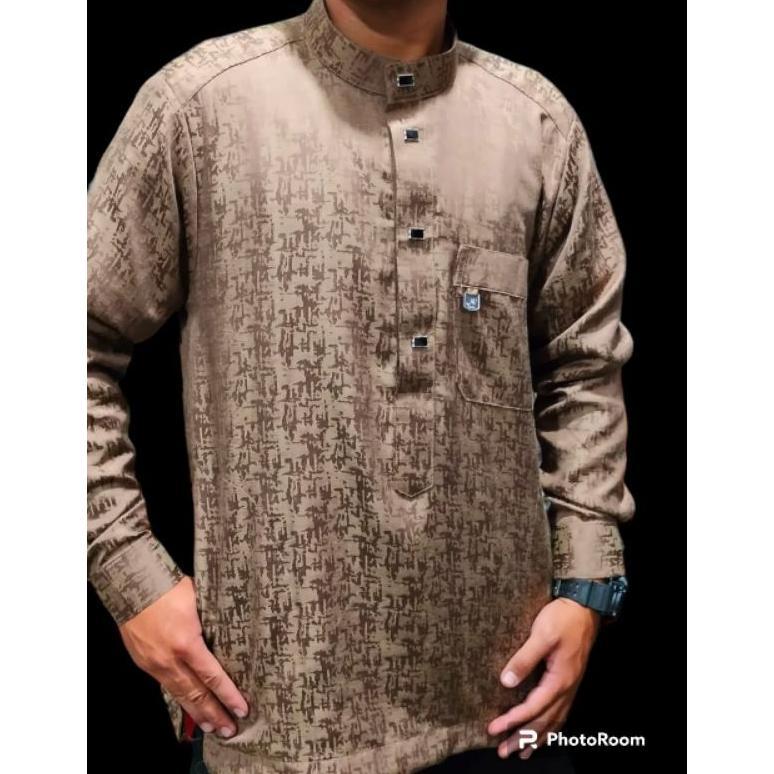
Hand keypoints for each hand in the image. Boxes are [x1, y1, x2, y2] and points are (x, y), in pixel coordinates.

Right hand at [118, 575, 248, 737]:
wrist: (132, 584)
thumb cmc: (168, 587)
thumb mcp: (199, 601)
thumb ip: (212, 622)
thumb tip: (230, 631)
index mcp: (186, 643)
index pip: (212, 676)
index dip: (228, 695)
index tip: (241, 708)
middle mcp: (169, 659)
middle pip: (196, 693)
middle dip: (214, 713)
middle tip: (230, 729)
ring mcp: (154, 663)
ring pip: (179, 695)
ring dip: (197, 712)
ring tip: (211, 727)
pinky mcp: (144, 662)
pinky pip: (166, 686)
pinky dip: (179, 699)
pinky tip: (188, 706)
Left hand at [487, 597, 600, 758]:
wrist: (584, 607)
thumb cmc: (562, 618)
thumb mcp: (541, 634)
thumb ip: (524, 658)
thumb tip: (506, 681)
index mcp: (559, 679)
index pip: (533, 708)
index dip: (512, 721)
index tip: (493, 729)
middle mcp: (567, 688)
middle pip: (544, 722)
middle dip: (523, 739)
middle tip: (504, 752)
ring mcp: (571, 686)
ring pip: (554, 721)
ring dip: (537, 738)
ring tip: (523, 753)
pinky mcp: (570, 680)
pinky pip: (562, 712)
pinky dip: (552, 727)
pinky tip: (546, 731)